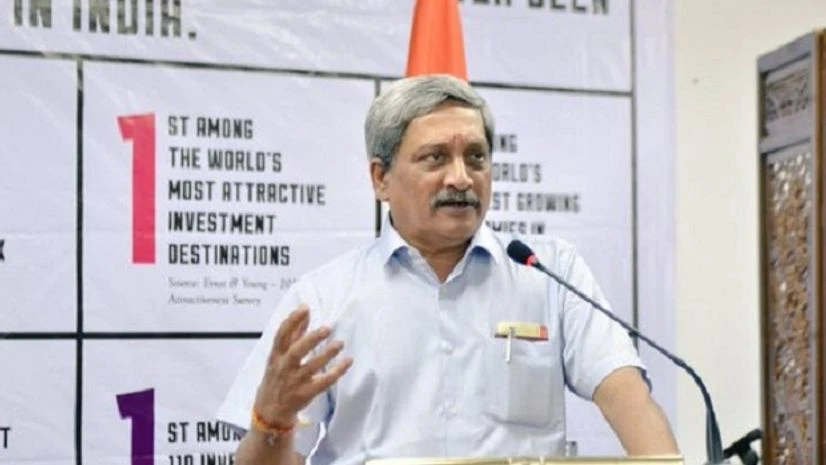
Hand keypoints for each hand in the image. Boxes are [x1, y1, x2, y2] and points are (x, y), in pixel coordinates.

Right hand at [253, 304, 352, 426]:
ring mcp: (294, 382)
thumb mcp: (279, 356)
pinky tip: (348, 361)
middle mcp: (284, 368)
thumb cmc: (277, 376)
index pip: (281, 336)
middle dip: (310, 340)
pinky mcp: (305, 394)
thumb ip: (293, 333)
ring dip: (326, 355)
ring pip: (311, 368)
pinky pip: (323, 383)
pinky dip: (337, 372)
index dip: (292, 321)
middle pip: (295, 352)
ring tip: (340, 343)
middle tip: (327, 328)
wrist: (269, 410)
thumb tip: (305, 311)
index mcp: (275, 356)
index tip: (305, 308)